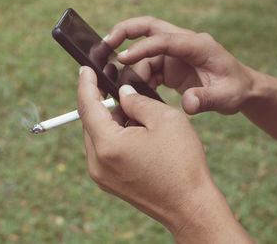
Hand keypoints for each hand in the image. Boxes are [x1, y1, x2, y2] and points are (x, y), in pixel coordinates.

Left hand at [77, 66, 252, 242]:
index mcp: (108, 145)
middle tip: (110, 80)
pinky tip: (131, 126)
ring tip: (128, 103)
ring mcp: (102, 176)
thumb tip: (123, 94)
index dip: (86, 83)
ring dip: (108, 118)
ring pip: (97, 136)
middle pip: (90, 121)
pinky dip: (113, 134)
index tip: (84, 68)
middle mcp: (97, 163)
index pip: (87, 106)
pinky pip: (104, 150)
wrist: (191, 207)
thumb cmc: (182, 163)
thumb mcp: (165, 120)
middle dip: (99, 99)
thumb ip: (138, 101)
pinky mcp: (110, 183)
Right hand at [104, 16, 256, 114]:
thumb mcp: (226, 97)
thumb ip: (206, 100)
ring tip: (124, 87)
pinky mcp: (171, 65)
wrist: (241, 89)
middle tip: (105, 44)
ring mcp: (176, 53)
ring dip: (131, 67)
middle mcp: (184, 44)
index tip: (122, 58)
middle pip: (149, 28)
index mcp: (198, 45)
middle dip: (125, 32)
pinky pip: (148, 66)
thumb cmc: (235, 89)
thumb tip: (187, 104)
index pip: (164, 39)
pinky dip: (139, 78)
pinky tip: (137, 92)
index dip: (141, 47)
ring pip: (145, 52)